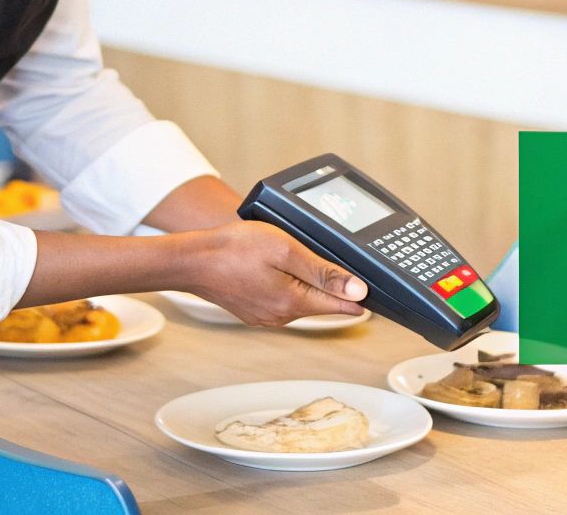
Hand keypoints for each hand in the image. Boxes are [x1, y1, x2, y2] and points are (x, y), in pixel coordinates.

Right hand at [182, 221, 367, 326]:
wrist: (191, 261)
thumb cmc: (234, 250)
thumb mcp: (285, 250)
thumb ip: (323, 272)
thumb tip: (358, 292)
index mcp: (294, 302)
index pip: (342, 307)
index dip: (361, 296)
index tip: (376, 289)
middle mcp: (282, 316)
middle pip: (322, 302)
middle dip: (333, 284)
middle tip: (338, 258)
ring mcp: (266, 316)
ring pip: (302, 300)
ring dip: (308, 283)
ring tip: (302, 257)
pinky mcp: (253, 311)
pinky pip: (282, 299)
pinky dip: (288, 285)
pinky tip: (278, 266)